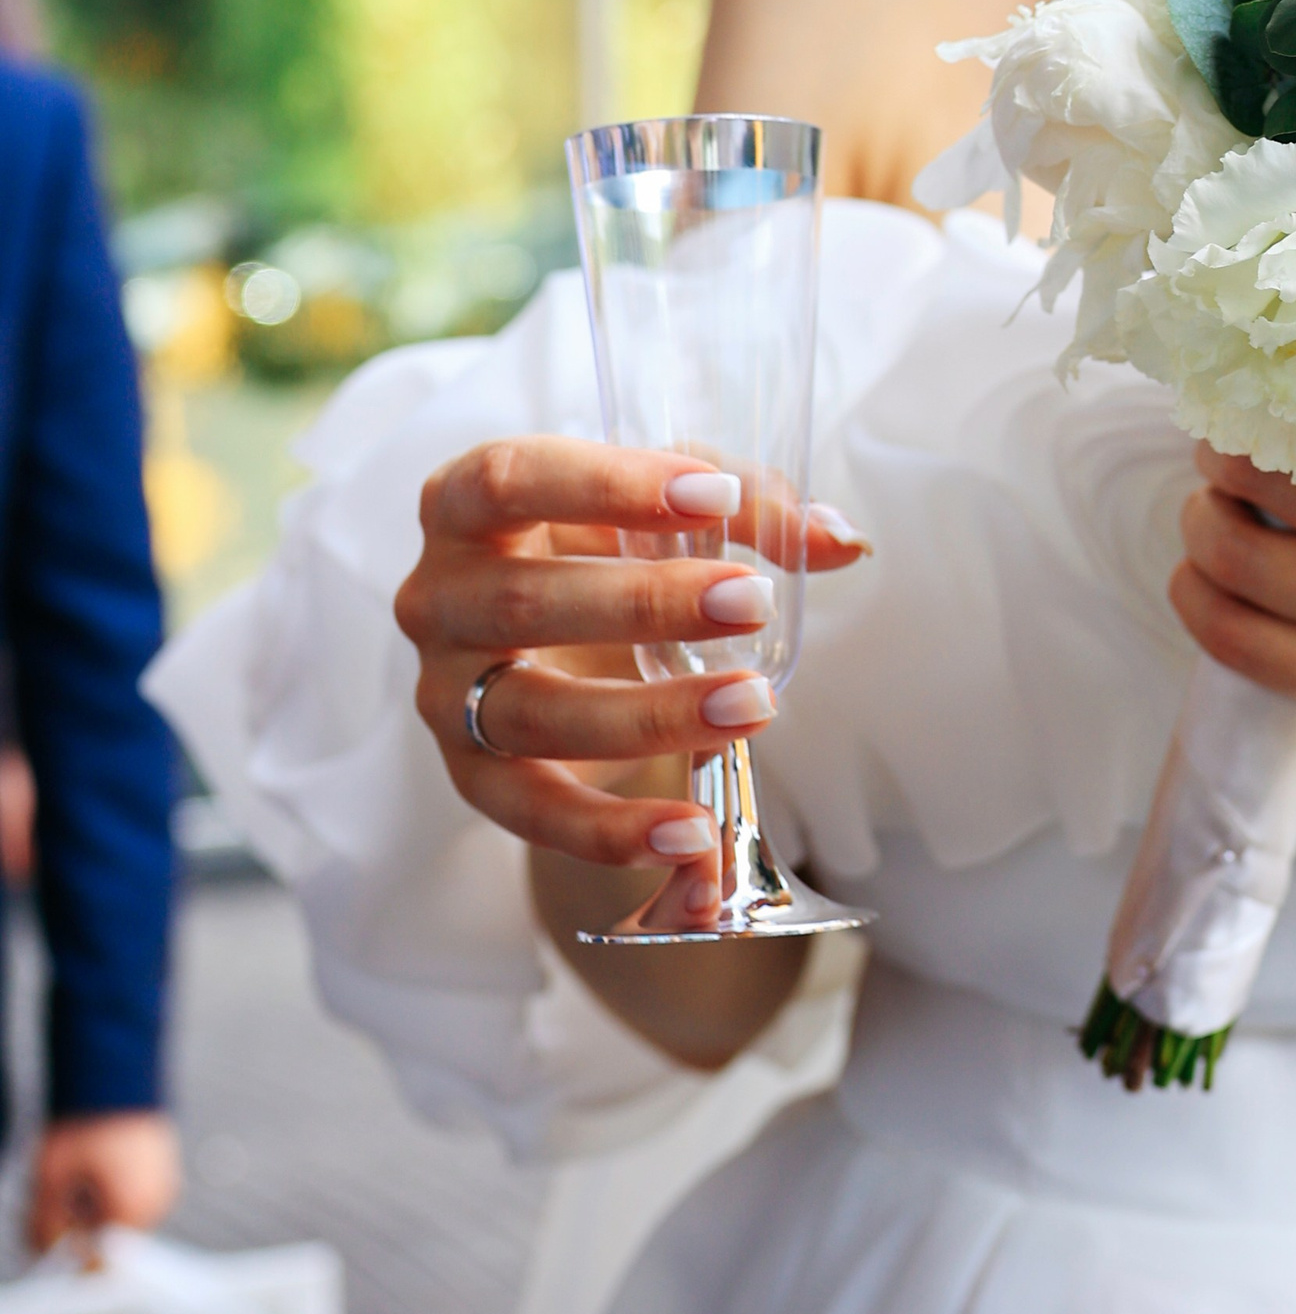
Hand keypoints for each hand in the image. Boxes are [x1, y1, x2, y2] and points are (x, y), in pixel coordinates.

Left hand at [27, 1110, 181, 1251]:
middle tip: (55, 1200)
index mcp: (136, 1210)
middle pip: (110, 1241)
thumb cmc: (87, 1118)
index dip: (70, 1259)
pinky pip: (134, 1196)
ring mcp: (165, 1183)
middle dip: (78, 1229)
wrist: (116, 1068)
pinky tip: (93, 1168)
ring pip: (120, 1218)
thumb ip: (43, 1225)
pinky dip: (109, 1192)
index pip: (101, 1265)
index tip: (49, 1242)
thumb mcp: (50, 1177)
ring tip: (73, 1178)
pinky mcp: (164, 1167)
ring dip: (92, 1210)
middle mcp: (159, 1201)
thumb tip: (42, 1251)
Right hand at [395, 437, 868, 905]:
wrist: (554, 644)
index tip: (714, 496)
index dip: (607, 485)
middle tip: (751, 604)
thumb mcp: (662, 509)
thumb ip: (747, 509)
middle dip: (646, 603)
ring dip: (648, 715)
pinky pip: (532, 810)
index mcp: (468, 503)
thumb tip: (840, 540)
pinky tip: (691, 835)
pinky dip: (611, 832)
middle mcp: (437, 595)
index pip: (513, 478)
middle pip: (526, 599)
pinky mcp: (471, 775)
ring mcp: (445, 692)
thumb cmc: (601, 548)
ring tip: (751, 706)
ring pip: (531, 711)